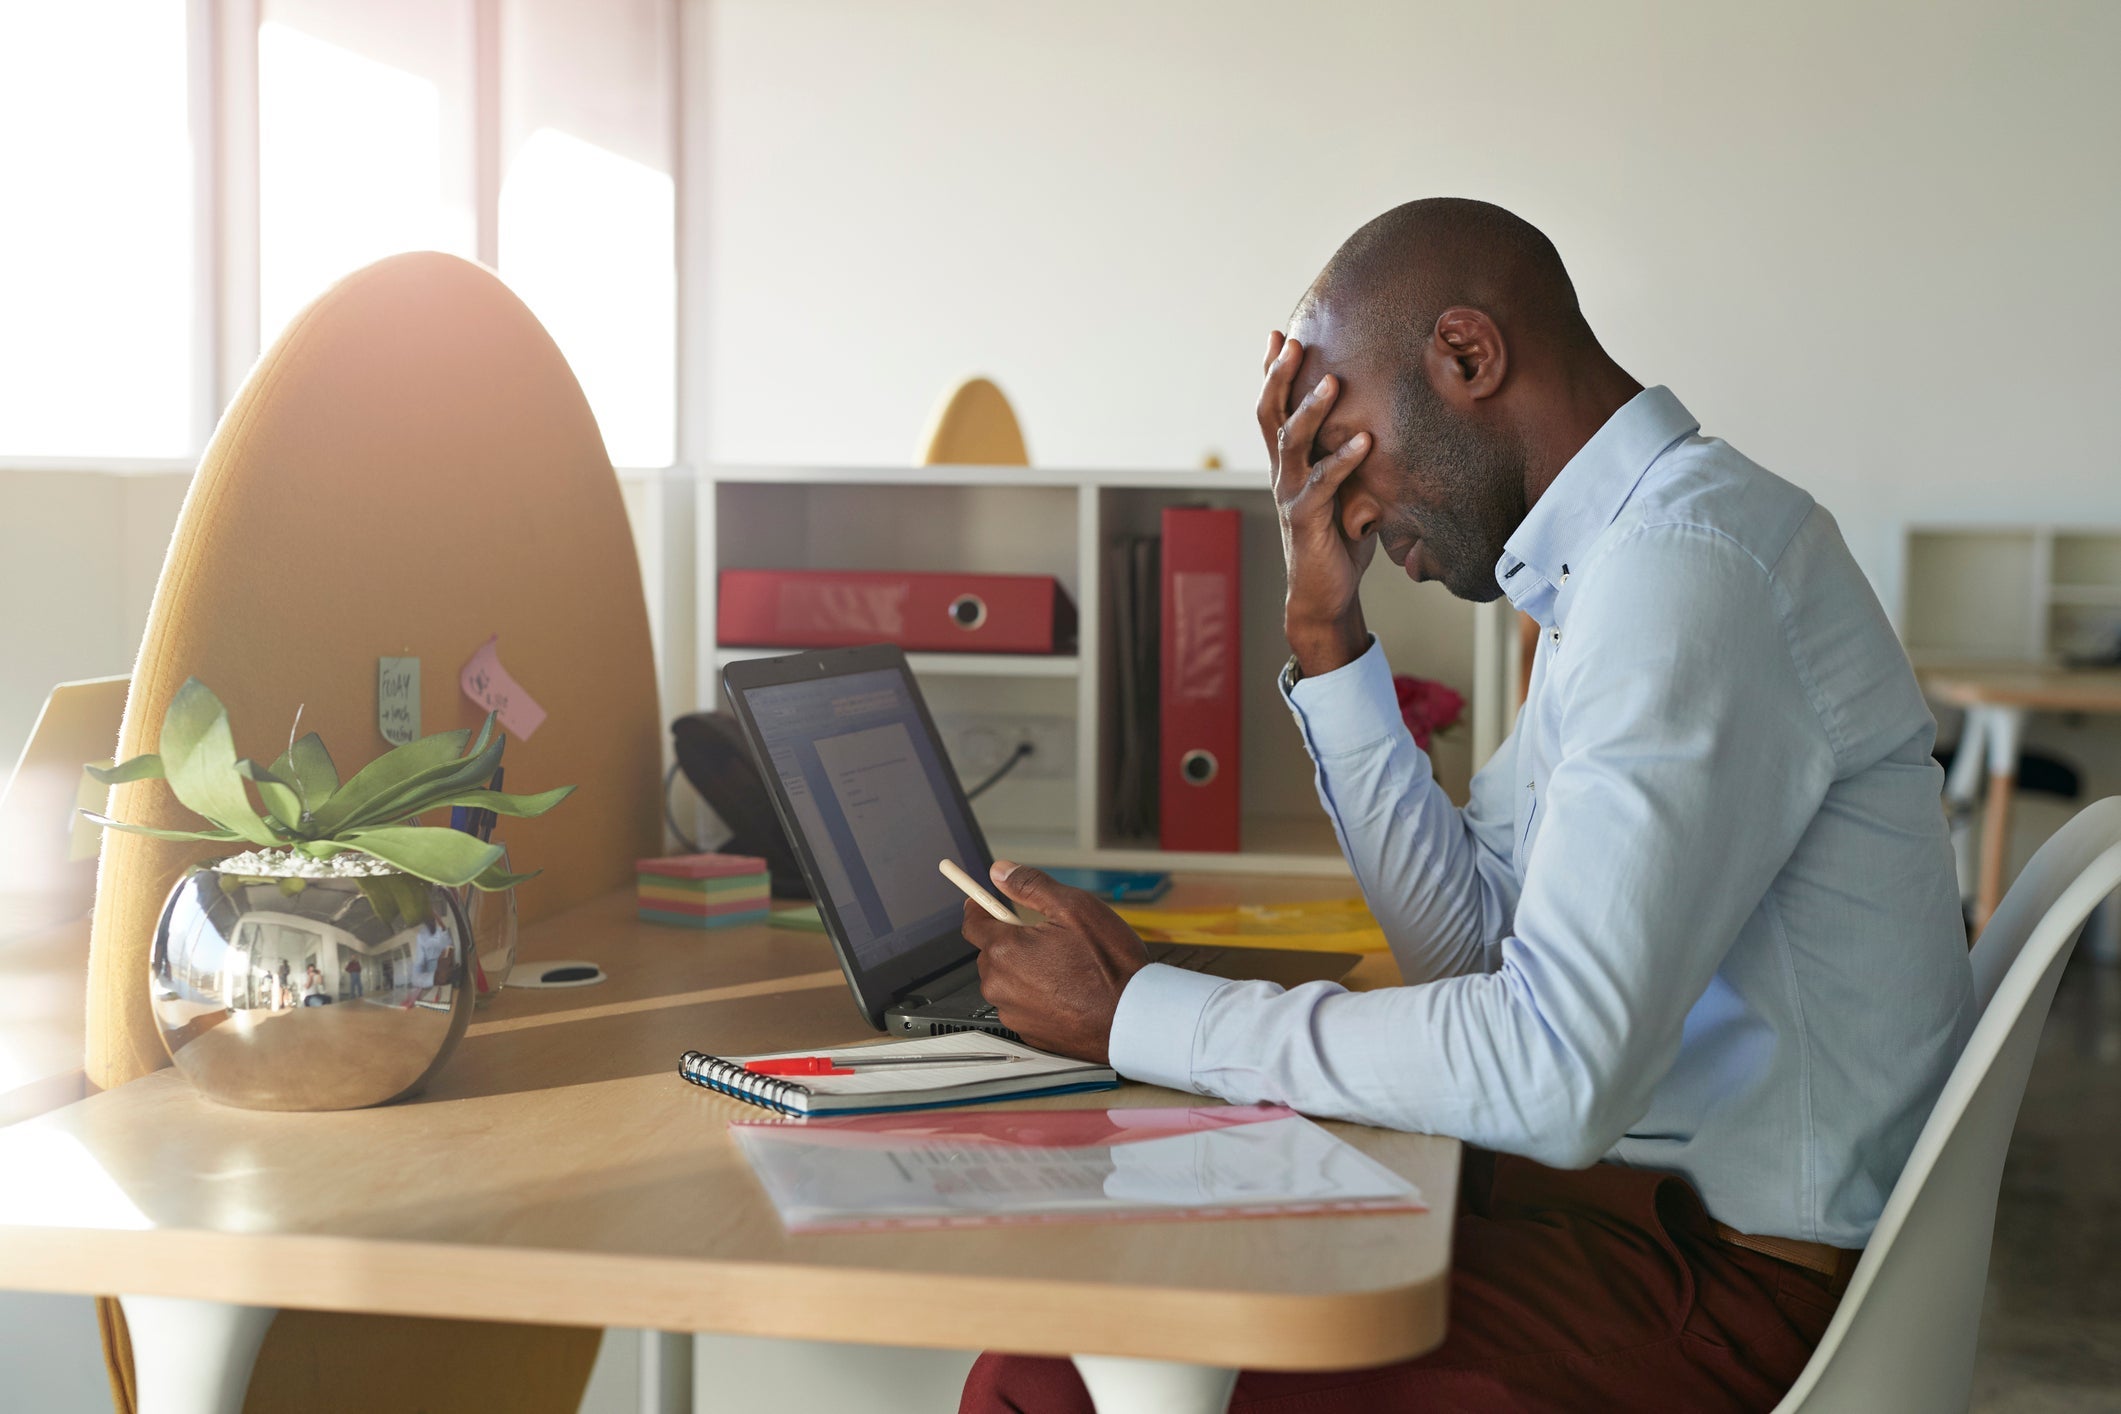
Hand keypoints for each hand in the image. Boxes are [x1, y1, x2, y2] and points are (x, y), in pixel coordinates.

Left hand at [960, 861, 1150, 1063]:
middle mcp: (1000, 984)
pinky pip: (1022, 1004)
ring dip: (1025, 969)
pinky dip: (1037, 995)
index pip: (972, 922)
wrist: (1132, 1017)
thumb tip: (1001, 871)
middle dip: (1012, 940)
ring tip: (1064, 967)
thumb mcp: (1075, 908)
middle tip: (1048, 937)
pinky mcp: (1028, 1032)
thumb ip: (1031, 885)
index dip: (979, 907)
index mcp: (1005, 950)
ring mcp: (1013, 1012)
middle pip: (992, 952)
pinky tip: (1067, 991)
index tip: (983, 900)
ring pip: (1007, 980)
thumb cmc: (1109, 966)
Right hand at [1258, 331, 1375, 675]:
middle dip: (1279, 376)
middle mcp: (1283, 474)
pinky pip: (1322, 484)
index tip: (1278, 334)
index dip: (1271, 373)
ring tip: (1330, 380)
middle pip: (1271, 415)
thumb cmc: (1339, 540)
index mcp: (1290, 464)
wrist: (1324, 595)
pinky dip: (1343, 461)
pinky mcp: (1306, 520)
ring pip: (1291, 443)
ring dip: (1311, 409)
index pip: (1274, 409)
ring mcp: (1291, 495)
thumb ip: (1353, 458)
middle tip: (1293, 342)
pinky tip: (1365, 441)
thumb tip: (1388, 420)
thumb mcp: (1348, 488)